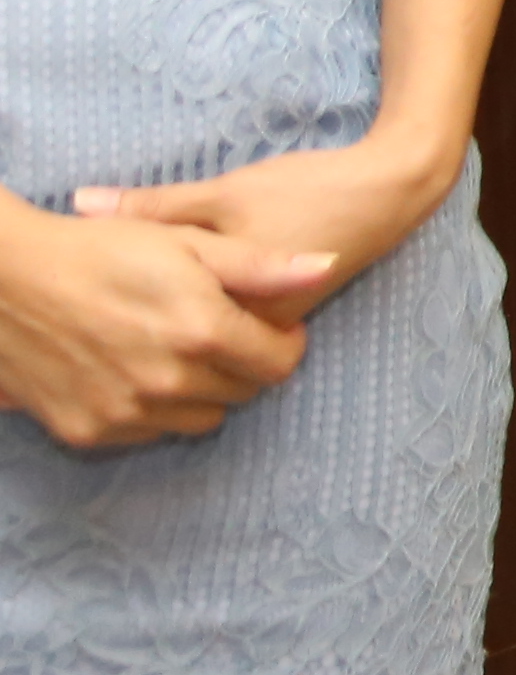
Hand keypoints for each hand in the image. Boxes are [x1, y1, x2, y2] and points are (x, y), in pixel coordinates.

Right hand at [0, 196, 328, 448]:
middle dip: (243, 365)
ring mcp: (125, 412)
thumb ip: (260, 265)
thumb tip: (325, 266)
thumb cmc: (101, 249)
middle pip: (242, 393)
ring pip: (200, 417)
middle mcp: (167, 382)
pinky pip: (149, 432)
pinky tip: (137, 369)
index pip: (279, 364)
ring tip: (177, 349)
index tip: (270, 327)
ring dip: (202, 390)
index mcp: (201, 332)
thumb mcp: (187, 242)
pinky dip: (155, 408)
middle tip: (220, 333)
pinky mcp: (88, 431)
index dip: (284, 343)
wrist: (6, 280)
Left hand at [73, 130, 464, 324]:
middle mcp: (248, 333)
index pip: (149, 318)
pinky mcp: (284, 316)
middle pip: (173, 333)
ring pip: (200, 332)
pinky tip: (192, 277)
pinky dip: (203, 304)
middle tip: (117, 271)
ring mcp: (270, 329)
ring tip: (147, 276)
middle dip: (139, 308)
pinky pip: (227, 324)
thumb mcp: (222, 192)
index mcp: (228, 309)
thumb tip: (78, 205)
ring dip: (171, 310)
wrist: (388, 192)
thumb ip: (152, 206)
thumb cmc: (304, 191)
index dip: (114, 294)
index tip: (94, 270)